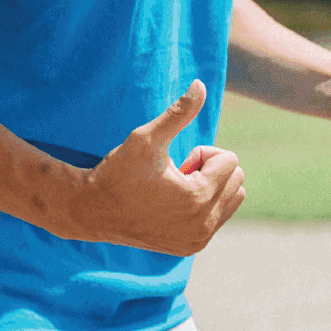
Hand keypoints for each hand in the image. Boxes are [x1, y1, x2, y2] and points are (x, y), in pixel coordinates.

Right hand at [62, 81, 245, 254]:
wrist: (93, 211)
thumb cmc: (118, 171)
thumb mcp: (146, 138)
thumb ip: (178, 112)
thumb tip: (201, 83)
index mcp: (197, 197)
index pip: (230, 161)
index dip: (202, 153)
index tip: (175, 162)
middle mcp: (202, 224)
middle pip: (237, 180)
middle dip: (210, 170)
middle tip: (176, 175)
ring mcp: (197, 239)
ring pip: (233, 200)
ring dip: (211, 188)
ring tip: (177, 189)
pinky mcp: (191, 247)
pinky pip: (219, 218)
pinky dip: (205, 206)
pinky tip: (174, 205)